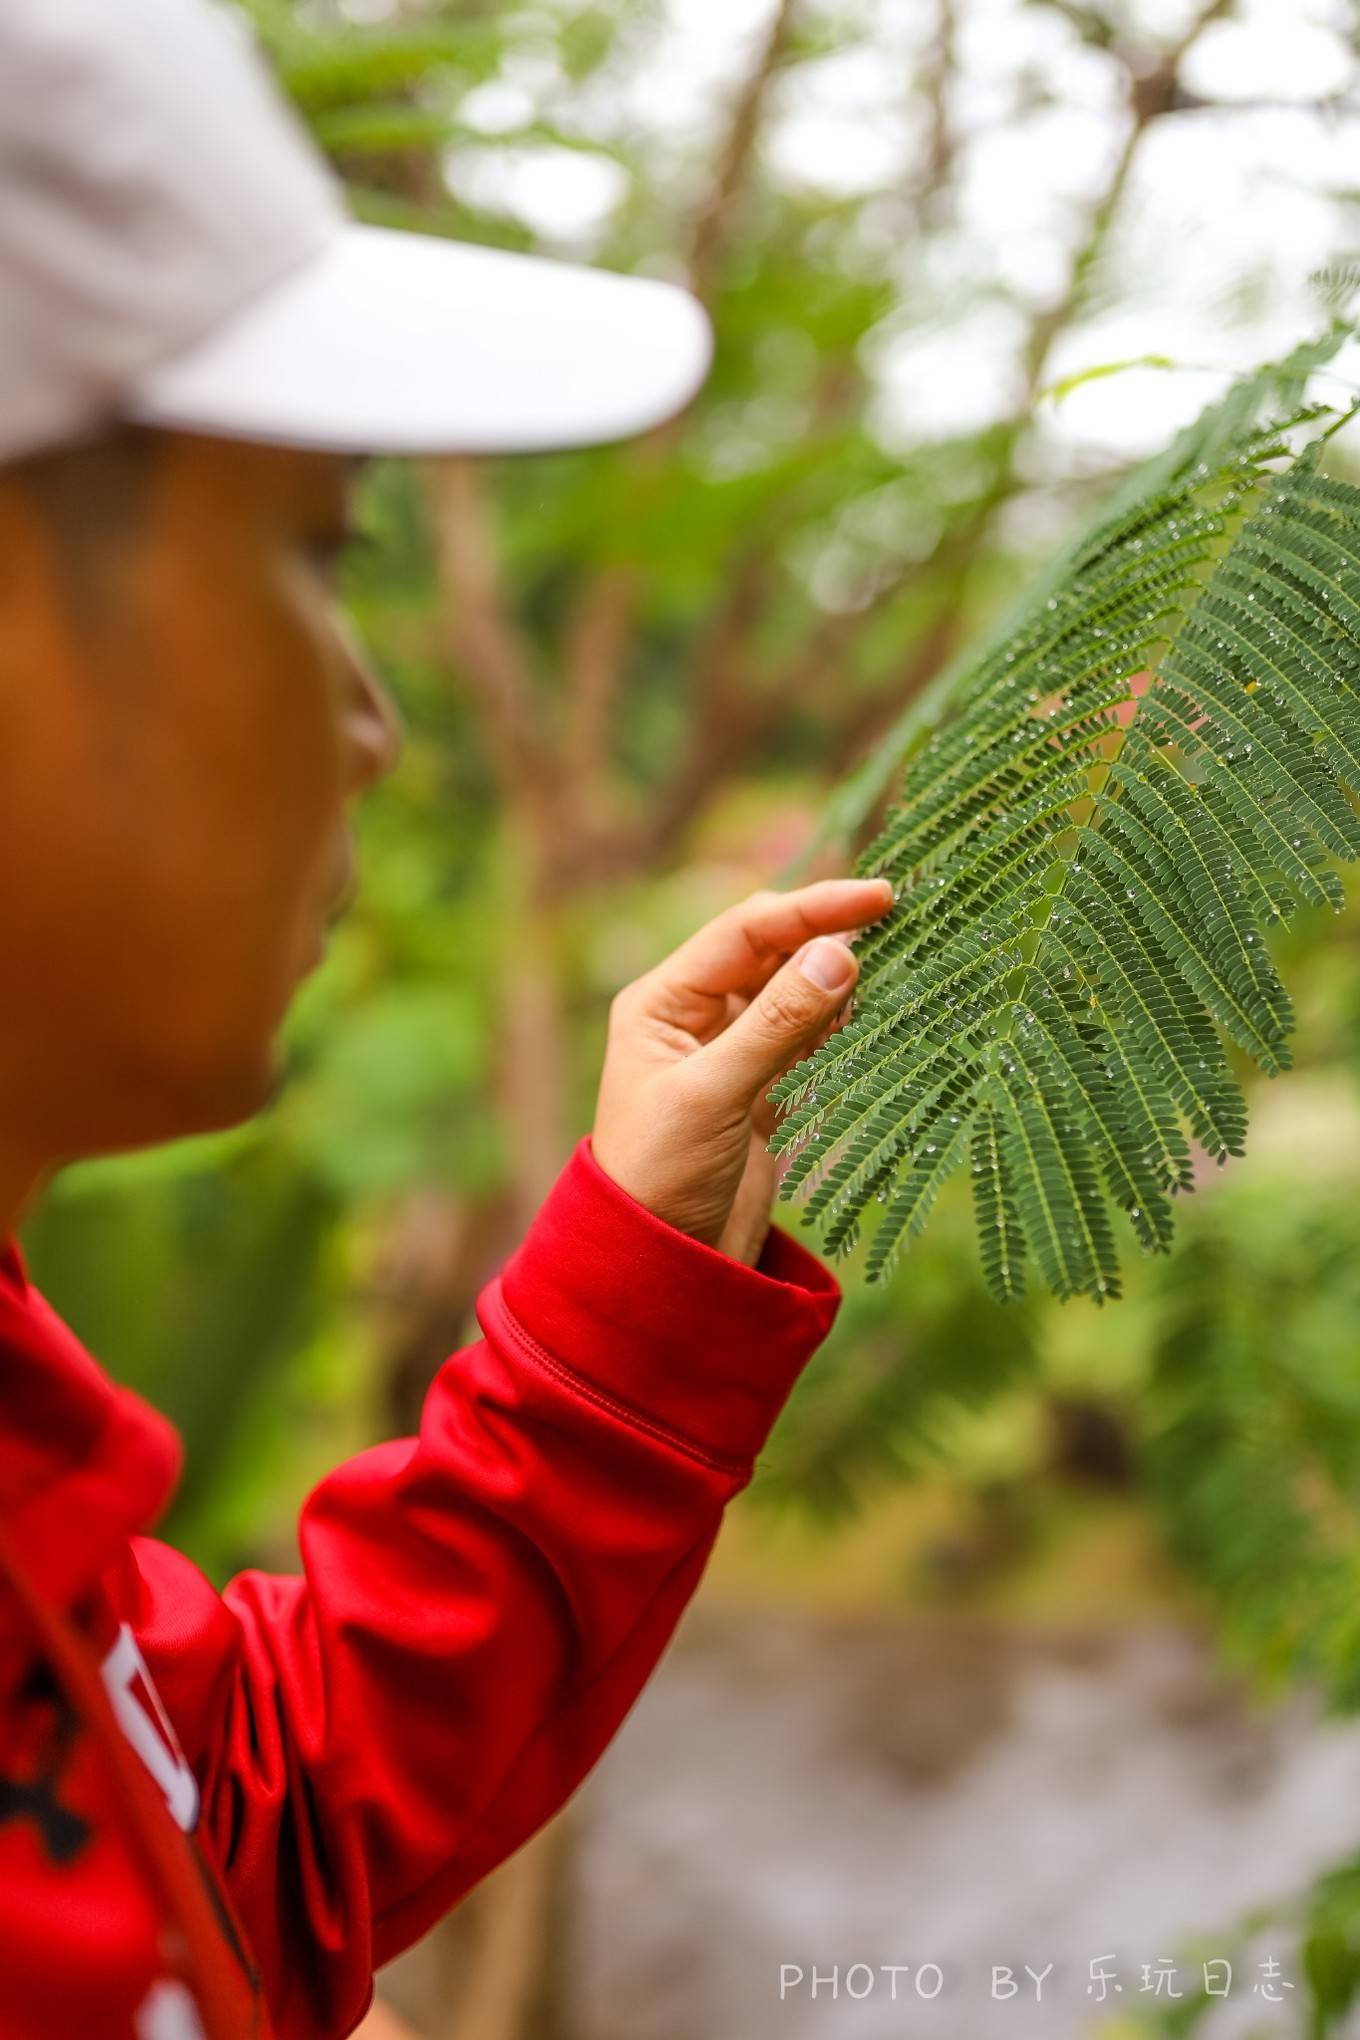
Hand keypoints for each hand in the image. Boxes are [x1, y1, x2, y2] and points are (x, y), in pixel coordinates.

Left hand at [590, 877, 894, 1266]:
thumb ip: (778, 1023)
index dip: (813, 909)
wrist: (662, 1268)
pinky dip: (842, 1024)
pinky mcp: (763, 1091)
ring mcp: (732, 1052)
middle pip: (772, 953)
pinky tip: (878, 1012)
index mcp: (663, 1002)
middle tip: (901, 921)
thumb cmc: (662, 1176)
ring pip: (796, 994)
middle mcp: (695, 1016)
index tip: (880, 897)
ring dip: (841, 979)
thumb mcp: (714, 1094)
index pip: (745, 931)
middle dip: (829, 936)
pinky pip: (809, 1038)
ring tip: (901, 962)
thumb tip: (841, 953)